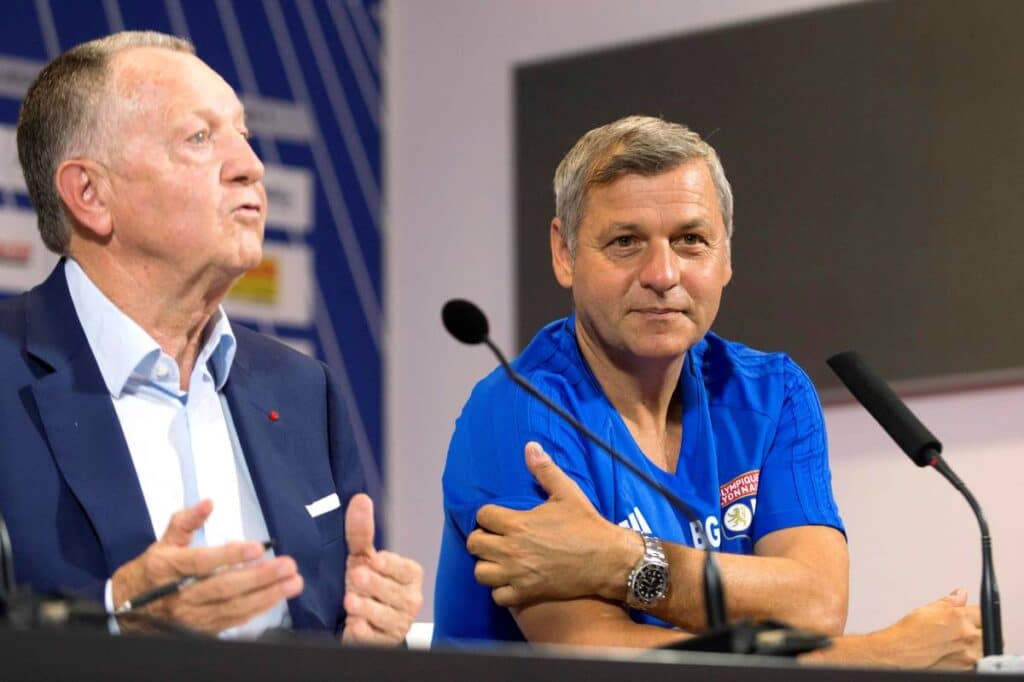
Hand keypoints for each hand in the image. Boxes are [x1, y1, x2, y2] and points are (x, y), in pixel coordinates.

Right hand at [111, 499, 302, 632]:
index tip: (258, 548)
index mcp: (169, 568)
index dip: (231, 556)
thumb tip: (208, 503)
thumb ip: (186, 521)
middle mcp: (180, 595)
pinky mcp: (200, 629)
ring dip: (266, 596)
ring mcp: (191, 616)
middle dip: (259, 578)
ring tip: (292, 583)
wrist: (127, 612)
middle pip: (224, 587)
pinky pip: (232, 621)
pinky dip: (255, 611)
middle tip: (287, 565)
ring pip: (232, 607)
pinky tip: (275, 598)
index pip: (203, 562)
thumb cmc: (150, 572)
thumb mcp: (162, 542)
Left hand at [340, 494, 422, 645]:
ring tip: (350, 602)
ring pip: (387, 616)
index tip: (375, 560)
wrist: (359, 620)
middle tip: (357, 577)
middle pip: (395, 593)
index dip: (390, 565)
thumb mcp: (362, 557)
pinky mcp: (386, 642)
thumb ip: (362, 531)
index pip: (404, 569)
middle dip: (375, 585)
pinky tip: (354, 626)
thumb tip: (361, 499)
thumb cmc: (367, 585)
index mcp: (410, 575)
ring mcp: (399, 623)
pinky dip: (366, 634)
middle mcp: (410, 599)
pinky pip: (378, 639)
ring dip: (368, 609)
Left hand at [468, 442, 639, 606]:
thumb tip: (530, 446)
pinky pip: (498, 596)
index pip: (482, 516)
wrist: (607, 559)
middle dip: (482, 538)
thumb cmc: (586, 525)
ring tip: (500, 559)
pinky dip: (501, 590)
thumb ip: (545, 470)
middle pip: (474, 544)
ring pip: (480, 572)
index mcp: (518, 523)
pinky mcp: (527, 593)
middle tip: (496, 537)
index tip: (499, 517)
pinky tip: (511, 580)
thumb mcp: (567, 492)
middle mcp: (512, 549)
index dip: (489, 515)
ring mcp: (518, 574)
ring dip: (487, 565)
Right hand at [876, 589, 981, 668]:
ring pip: (986, 646)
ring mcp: (968, 652)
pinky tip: (957, 651)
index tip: (971, 616)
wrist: (900, 650)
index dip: (976, 614)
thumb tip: (961, 593)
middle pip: (989, 630)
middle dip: (981, 629)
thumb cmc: (910, 631)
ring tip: (960, 641)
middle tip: (966, 629)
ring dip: (979, 643)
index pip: (983, 612)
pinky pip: (978, 659)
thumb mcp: (928, 609)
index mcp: (958, 615)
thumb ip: (950, 602)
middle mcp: (966, 634)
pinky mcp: (966, 665)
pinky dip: (973, 656)